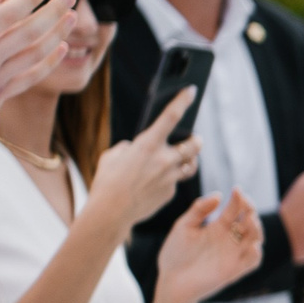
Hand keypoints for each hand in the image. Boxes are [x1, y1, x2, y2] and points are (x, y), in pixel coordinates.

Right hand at [84, 88, 203, 229]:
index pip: (170, 117)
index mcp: (147, 145)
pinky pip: (176, 182)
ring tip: (183, 159)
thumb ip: (130, 148)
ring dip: (189, 160)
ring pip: (191, 165)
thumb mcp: (113, 156)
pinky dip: (170, 180)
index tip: (192, 91)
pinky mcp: (171, 192)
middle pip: (194, 144)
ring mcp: (170, 177)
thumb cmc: (107, 181)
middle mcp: (164, 159)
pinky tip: (156, 183)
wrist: (111, 212)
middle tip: (194, 139)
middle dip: (196, 140)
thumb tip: (138, 148)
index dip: (182, 102)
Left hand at [156, 189, 264, 302]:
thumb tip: (219, 195)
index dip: (239, 198)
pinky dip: (255, 253)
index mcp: (218, 227)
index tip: (236, 189)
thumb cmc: (175, 255)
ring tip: (249, 220)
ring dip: (257, 228)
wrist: (170, 281)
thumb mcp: (183, 226)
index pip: (236, 209)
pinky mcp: (234, 270)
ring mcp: (233, 254)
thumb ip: (199, 210)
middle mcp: (229, 239)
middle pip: (249, 221)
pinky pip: (253, 261)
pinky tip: (251, 245)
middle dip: (251, 211)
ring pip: (255, 239)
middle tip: (245, 203)